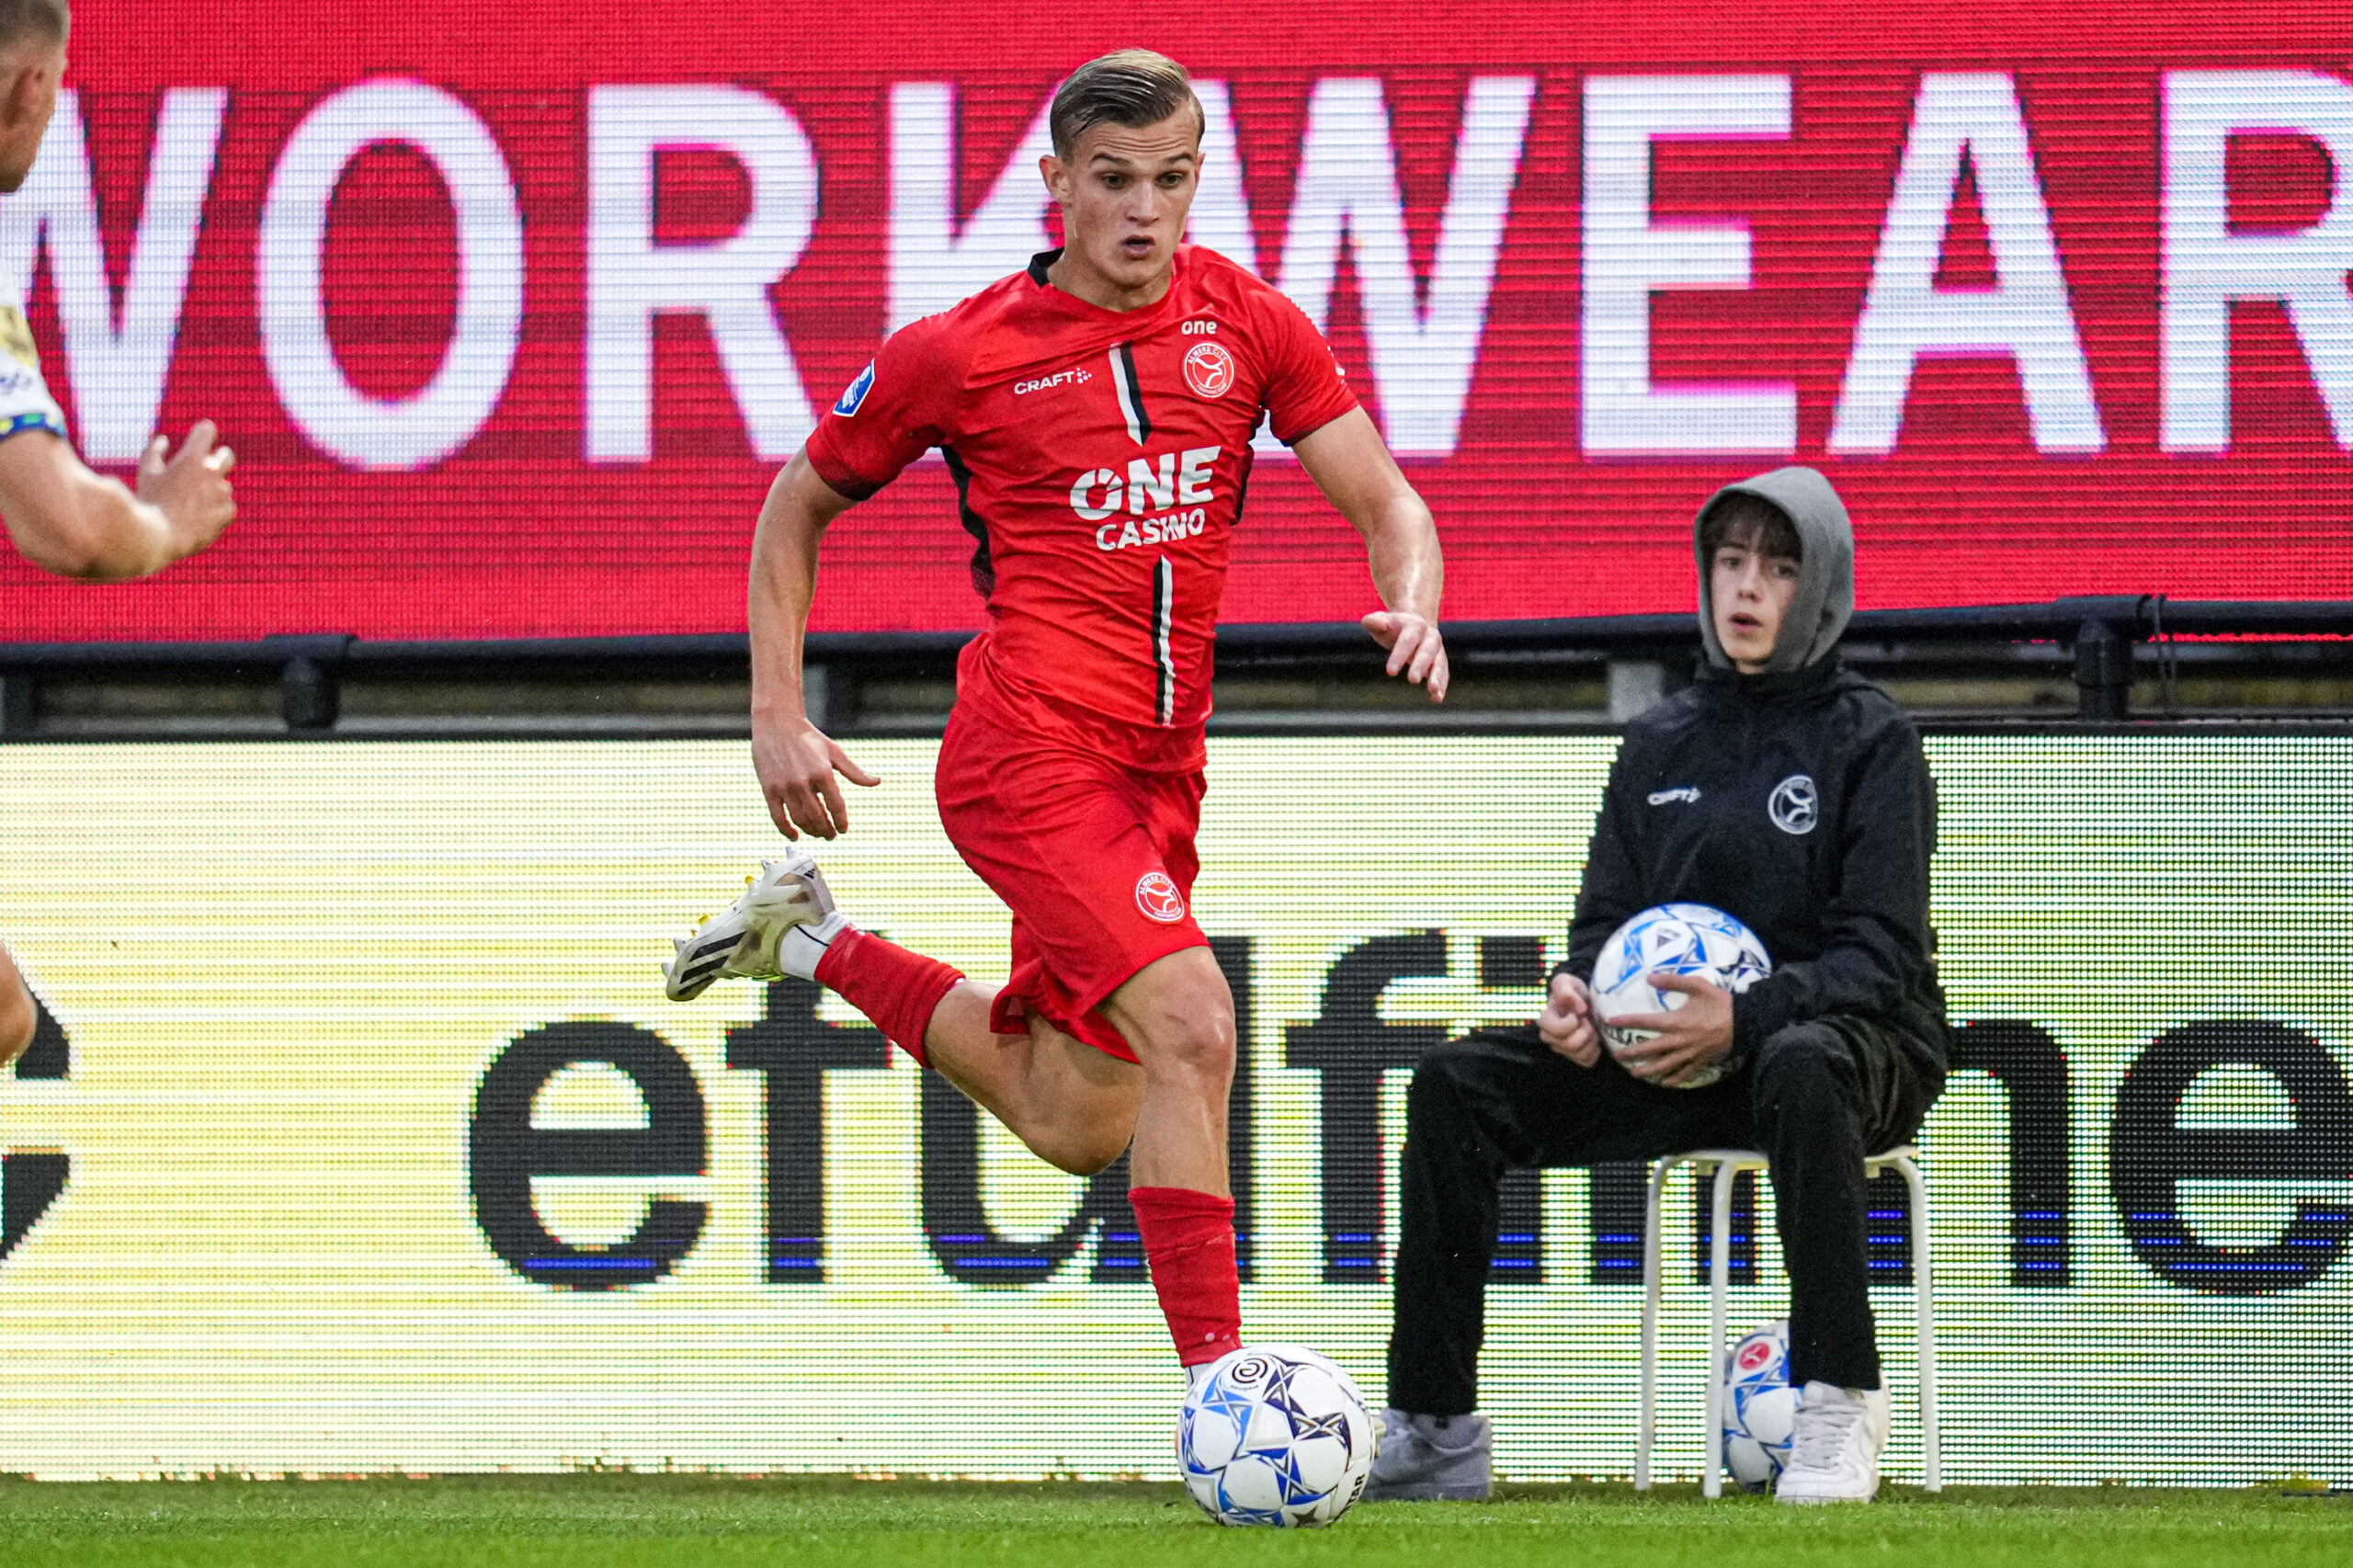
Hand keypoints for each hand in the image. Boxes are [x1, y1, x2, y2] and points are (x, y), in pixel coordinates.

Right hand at [135, 420, 235, 561]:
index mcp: (193, 457)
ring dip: (210, 491)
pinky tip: (197, 518)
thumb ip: (154, 452)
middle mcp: (213, 472)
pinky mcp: (228, 512)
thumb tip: (164, 440)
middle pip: (227, 455)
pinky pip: (225, 506)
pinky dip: (214, 510)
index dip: (203, 432)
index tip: (199, 436)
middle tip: (205, 467)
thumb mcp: (146, 473)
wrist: (158, 537)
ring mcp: (223, 492)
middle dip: (218, 458)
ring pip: (222, 485)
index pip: (207, 430)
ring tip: (187, 505)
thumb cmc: (149, 502)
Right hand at [753, 715, 878, 839]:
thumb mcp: (834, 752)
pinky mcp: (769, 789)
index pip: (836, 806)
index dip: (841, 822)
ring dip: (811, 831)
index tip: (843, 829)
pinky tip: (795, 835)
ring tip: (817, 833)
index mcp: (823, 773)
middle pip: (818, 817)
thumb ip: (854, 771)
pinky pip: (778, 817)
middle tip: (831, 835)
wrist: (777, 724)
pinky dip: (787, 830)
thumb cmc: (808, 738)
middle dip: (827, 830)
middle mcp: (803, 782)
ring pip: (800, 819)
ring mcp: (784, 787)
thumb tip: (877, 782)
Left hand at [1361, 610, 1448, 702]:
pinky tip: (1437, 698)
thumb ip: (1374, 621)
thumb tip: (1369, 621)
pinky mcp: (1440, 662)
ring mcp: (1437, 650)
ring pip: (1439, 663)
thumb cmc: (1391, 627)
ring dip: (1437, 677)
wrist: (1413, 625)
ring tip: (1433, 691)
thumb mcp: (1381, 621)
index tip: (1390, 672)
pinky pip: (1443, 674)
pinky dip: (1442, 686)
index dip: (1399, 655)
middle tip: (1413, 680)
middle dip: (1420, 665)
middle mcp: (1430, 637)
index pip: (1407, 640)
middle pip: (1426, 651)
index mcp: (1415, 625)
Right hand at [1535, 971, 1600, 1066]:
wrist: (1582, 1001)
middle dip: (1585, 1032)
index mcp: (1545, 1020)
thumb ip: (1565, 989)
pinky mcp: (1573, 1057)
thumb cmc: (1572, 991)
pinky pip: (1586, 1062)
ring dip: (1591, 1041)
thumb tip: (1577, 1008)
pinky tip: (1593, 1039)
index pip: (1555, 1030)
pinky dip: (1594, 1051)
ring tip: (1592, 1028)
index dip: (1570, 1023)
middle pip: (1570, 1045)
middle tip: (1587, 1021)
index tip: (1575, 1014)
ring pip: (1579, 1054)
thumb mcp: (1566, 981)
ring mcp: (1561, 1049)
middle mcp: (1549, 1037)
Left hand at [1609, 973, 1734, 1086]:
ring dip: (1648, 1070)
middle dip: (1632, 1053)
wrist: (1744, 1020)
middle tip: (1617, 1057)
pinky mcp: (1700, 1060)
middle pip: (1650, 1049)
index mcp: (1676, 1021)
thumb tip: (1649, 977)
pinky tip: (1665, 1083)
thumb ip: (1673, 981)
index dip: (1627, 1021)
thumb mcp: (1697, 985)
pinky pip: (1684, 1072)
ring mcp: (1689, 1053)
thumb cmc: (1719, 1002)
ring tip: (1635, 1074)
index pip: (1645, 1022)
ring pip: (1664, 1065)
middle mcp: (1679, 1040)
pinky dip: (1674, 1079)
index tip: (1611, 1022)